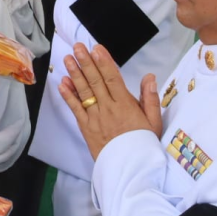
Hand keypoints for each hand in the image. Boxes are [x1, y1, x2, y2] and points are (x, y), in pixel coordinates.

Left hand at [58, 43, 161, 160]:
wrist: (131, 168)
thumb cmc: (144, 143)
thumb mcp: (154, 121)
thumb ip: (150, 98)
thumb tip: (150, 77)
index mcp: (125, 104)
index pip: (112, 78)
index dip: (104, 62)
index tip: (97, 49)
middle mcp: (108, 108)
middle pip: (95, 81)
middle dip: (86, 62)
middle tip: (78, 47)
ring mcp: (95, 117)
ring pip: (84, 92)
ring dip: (75, 74)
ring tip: (68, 59)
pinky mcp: (86, 127)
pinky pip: (75, 109)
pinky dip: (68, 96)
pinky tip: (62, 83)